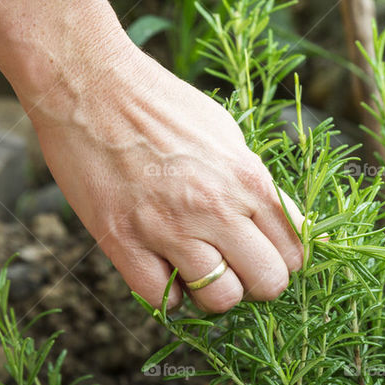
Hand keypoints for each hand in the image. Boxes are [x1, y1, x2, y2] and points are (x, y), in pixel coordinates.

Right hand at [25, 37, 304, 312]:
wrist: (90, 85)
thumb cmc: (162, 105)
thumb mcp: (227, 136)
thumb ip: (255, 184)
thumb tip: (285, 224)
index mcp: (248, 179)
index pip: (295, 252)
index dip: (283, 261)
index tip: (264, 257)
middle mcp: (216, 207)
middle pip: (267, 283)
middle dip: (256, 284)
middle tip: (236, 269)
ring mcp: (169, 227)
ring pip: (220, 300)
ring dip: (212, 292)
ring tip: (197, 269)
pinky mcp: (122, 242)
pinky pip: (163, 300)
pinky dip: (167, 294)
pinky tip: (162, 269)